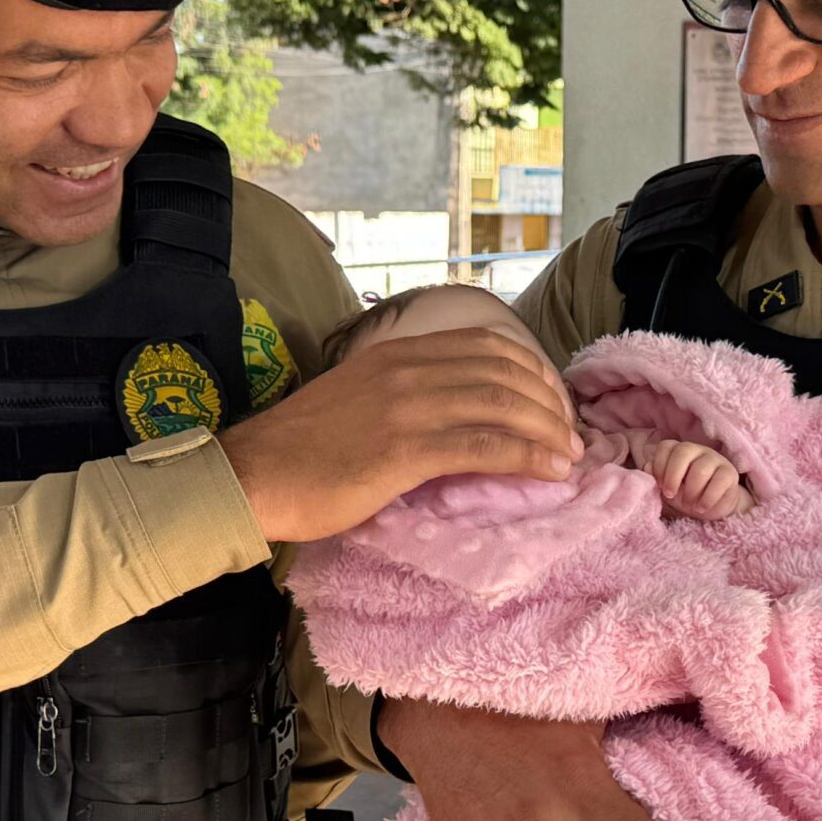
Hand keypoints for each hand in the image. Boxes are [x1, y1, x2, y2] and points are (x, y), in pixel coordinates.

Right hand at [220, 327, 581, 542]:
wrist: (250, 476)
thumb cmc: (299, 451)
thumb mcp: (356, 399)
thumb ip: (401, 394)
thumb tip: (448, 415)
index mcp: (397, 353)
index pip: (486, 344)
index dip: (532, 369)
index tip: (553, 400)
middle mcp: (407, 369)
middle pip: (503, 370)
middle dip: (549, 401)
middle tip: (571, 434)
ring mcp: (407, 406)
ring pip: (502, 403)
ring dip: (548, 429)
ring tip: (570, 455)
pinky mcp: (404, 449)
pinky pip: (485, 445)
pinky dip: (528, 456)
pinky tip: (550, 470)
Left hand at [647, 441, 752, 520]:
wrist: (711, 507)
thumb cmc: (686, 494)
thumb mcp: (668, 488)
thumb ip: (656, 477)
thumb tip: (647, 467)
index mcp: (679, 450)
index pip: (666, 446)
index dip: (659, 465)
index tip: (658, 485)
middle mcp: (697, 450)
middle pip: (683, 451)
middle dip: (672, 475)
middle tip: (669, 494)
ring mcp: (715, 460)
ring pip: (700, 469)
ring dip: (691, 491)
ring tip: (688, 505)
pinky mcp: (730, 473)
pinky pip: (719, 481)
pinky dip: (707, 498)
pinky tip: (701, 507)